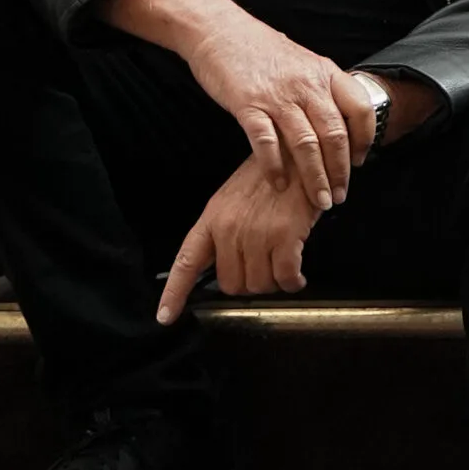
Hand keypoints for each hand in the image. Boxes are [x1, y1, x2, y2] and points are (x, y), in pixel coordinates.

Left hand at [157, 153, 319, 322]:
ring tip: (284, 267)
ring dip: (274, 283)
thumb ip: (225, 230)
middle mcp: (229, 229)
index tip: (165, 317)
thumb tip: (230, 264)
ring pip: (259, 285)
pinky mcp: (285, 236)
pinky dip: (293, 282)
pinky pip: (285, 277)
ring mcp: (257, 233)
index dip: (174, 294)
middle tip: (266, 270)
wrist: (302, 152)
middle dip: (250, 283)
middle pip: (231, 284)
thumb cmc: (273, 176)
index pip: (187, 262)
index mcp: (212, 219)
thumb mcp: (235, 198)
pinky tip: (298, 275)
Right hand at [178, 4, 384, 209]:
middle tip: (339, 196)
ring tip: (318, 200)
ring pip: (306, 144)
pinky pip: (267, 143)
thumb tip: (339, 123)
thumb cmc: (260, 49)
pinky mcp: (248, 105)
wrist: (219, 30)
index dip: (365, 140)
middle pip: (335, 135)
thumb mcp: (303, 62)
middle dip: (340, 171)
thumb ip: (321, 90)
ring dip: (314, 177)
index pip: (360, 109)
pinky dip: (275, 167)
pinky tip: (279, 185)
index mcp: (325, 73)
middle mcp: (307, 84)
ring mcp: (278, 95)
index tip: (360, 163)